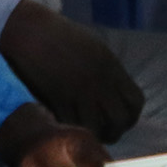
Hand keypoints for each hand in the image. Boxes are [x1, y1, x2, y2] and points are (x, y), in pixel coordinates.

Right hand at [0, 0, 142, 139]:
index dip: (131, 116)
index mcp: (112, 67)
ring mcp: (80, 92)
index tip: (121, 120)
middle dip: (115, 130)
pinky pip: (72, 124)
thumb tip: (114, 93)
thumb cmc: (60, 36)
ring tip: (86, 132)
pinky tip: (68, 125)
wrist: (31, 31)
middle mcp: (100, 81)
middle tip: (104, 132)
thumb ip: (108, 71)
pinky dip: (72, 129)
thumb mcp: (95, 48)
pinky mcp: (58, 99)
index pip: (136, 102)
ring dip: (93, 134)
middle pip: (120, 120)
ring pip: (97, 127)